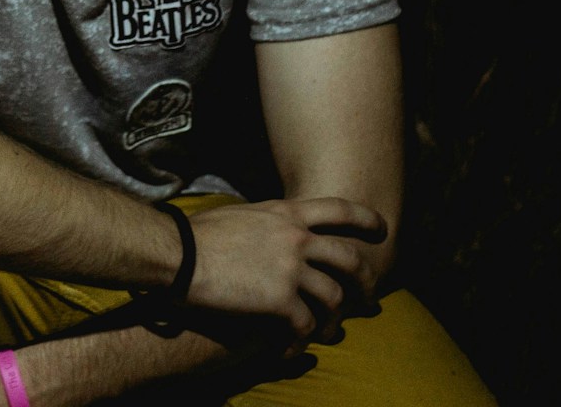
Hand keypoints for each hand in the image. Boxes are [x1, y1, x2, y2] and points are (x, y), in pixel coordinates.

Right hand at [184, 197, 385, 343]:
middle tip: (370, 298)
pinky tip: (290, 350)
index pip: (340, 209)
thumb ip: (269, 221)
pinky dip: (301, 342)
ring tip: (330, 332)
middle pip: (349, 258)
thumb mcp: (243, 214)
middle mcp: (296, 238)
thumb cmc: (198, 234)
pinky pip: (305, 325)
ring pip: (334, 297)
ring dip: (336, 319)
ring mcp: (290, 269)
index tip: (382, 229)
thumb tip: (274, 227)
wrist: (179, 255)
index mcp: (287, 213)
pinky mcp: (279, 300)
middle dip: (366, 280)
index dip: (366, 219)